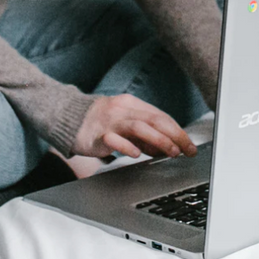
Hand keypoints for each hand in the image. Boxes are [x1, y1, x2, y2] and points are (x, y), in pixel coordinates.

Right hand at [70, 94, 196, 159]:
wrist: (69, 117)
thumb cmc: (101, 122)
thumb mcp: (125, 123)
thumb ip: (144, 134)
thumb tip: (166, 148)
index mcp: (132, 104)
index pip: (160, 117)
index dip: (178, 131)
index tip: (190, 146)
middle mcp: (123, 110)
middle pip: (154, 120)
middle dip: (174, 135)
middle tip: (187, 150)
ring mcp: (110, 121)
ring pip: (138, 127)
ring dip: (158, 140)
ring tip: (171, 152)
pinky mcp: (98, 134)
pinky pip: (114, 139)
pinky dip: (127, 146)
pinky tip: (137, 154)